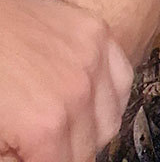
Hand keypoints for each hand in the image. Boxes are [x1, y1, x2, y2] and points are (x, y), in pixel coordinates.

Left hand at [0, 0, 130, 161]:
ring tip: (65, 126)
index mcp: (46, 124)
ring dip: (91, 130)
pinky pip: (123, 80)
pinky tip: (88, 99)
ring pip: (111, 120)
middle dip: (65, 153)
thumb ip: (12, 159)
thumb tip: (29, 160)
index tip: (32, 154)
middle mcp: (79, 92)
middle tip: (42, 145)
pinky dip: (110, 97)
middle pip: (89, 150)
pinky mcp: (99, 35)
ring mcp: (94, 59)